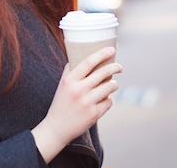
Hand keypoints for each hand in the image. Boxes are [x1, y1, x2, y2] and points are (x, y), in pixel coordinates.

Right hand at [32, 46, 122, 162]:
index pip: (88, 62)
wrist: (56, 128)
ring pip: (109, 87)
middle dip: (115, 67)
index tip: (111, 49)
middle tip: (120, 67)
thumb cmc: (60, 104)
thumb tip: (78, 54)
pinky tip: (105, 100)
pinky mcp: (94, 114)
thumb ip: (70, 70)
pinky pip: (109, 102)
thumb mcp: (62, 85)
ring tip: (113, 85)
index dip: (102, 54)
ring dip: (114, 85)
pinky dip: (109, 100)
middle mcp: (78, 90)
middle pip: (103, 73)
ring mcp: (87, 103)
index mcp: (70, 80)